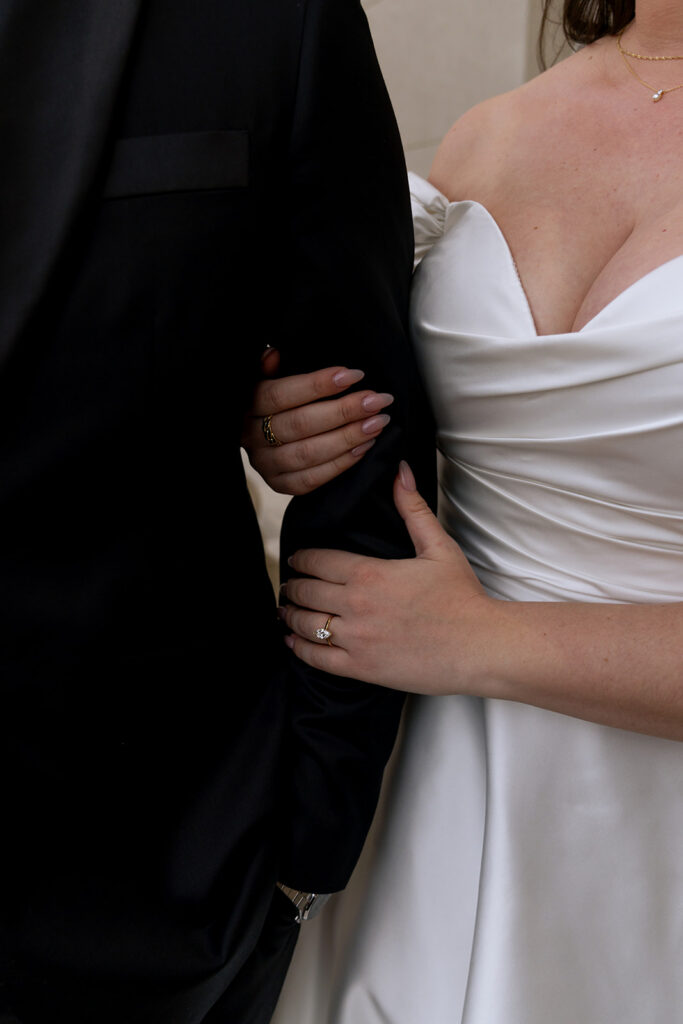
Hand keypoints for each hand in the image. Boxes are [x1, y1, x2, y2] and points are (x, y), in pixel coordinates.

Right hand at [242, 348, 393, 494]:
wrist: (268, 437)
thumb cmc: (279, 400)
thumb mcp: (271, 378)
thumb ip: (272, 367)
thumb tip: (274, 353)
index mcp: (247, 405)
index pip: (281, 394)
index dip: (318, 385)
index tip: (354, 375)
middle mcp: (251, 437)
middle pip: (300, 424)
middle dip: (344, 411)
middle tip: (377, 401)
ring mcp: (264, 464)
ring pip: (308, 453)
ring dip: (348, 437)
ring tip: (377, 423)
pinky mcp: (279, 484)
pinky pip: (312, 479)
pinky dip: (341, 463)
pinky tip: (364, 446)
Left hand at [280, 462, 496, 694]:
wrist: (479, 646)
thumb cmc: (462, 597)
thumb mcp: (438, 546)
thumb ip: (412, 509)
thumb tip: (400, 471)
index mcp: (368, 573)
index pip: (316, 561)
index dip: (301, 560)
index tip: (297, 560)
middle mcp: (355, 604)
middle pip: (305, 592)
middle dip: (292, 586)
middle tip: (290, 585)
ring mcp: (355, 638)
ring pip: (305, 624)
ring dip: (289, 615)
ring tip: (286, 611)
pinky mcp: (361, 667)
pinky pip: (316, 657)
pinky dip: (298, 647)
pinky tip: (291, 640)